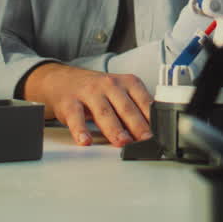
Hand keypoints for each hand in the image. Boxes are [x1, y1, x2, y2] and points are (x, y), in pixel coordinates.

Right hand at [22, 63, 152, 146]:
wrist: (63, 80)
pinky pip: (76, 117)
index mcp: (126, 83)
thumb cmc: (96, 90)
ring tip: (122, 142)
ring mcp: (89, 93)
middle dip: (137, 125)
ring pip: (104, 112)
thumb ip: (134, 109)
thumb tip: (150, 133)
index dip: (152, 118)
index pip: (143, 101)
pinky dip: (81, 130)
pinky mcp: (70, 103)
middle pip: (126, 107)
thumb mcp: (119, 92)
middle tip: (145, 141)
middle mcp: (109, 85)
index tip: (159, 134)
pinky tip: (85, 141)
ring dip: (114, 129)